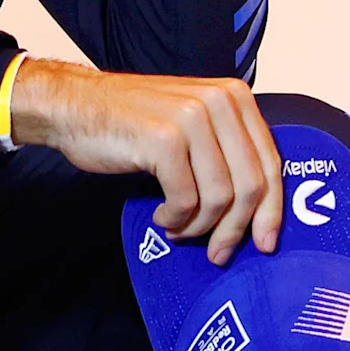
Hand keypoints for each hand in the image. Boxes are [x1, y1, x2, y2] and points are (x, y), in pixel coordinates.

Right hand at [8, 59, 283, 263]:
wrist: (76, 104)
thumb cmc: (133, 122)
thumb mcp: (193, 123)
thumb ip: (227, 150)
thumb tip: (258, 211)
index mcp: (235, 97)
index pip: (271, 163)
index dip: (272, 211)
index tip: (266, 244)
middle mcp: (219, 102)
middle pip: (250, 185)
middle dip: (236, 230)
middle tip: (218, 254)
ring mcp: (192, 118)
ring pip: (220, 197)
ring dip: (199, 227)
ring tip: (179, 229)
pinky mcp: (164, 139)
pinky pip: (186, 200)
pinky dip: (175, 219)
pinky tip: (162, 217)